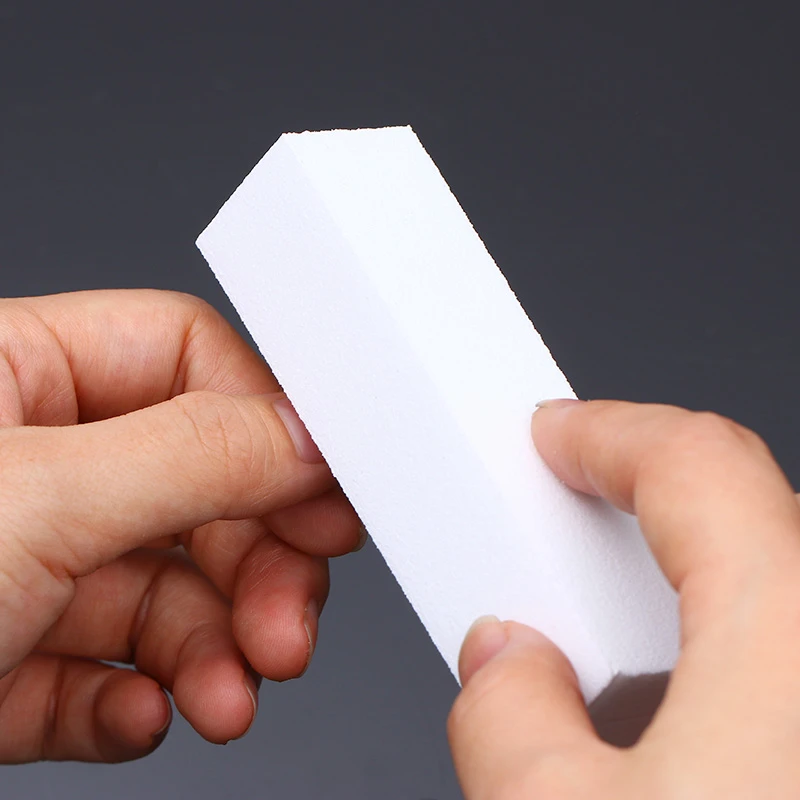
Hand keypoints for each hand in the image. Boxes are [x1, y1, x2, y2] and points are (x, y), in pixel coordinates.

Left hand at [0, 290, 362, 762]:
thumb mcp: (39, 499)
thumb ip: (195, 456)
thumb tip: (313, 437)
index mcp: (17, 372)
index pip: (185, 358)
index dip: (264, 422)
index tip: (326, 496)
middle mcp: (27, 460)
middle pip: (194, 490)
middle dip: (251, 569)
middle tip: (286, 627)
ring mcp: (17, 560)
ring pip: (160, 592)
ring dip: (208, 653)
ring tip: (226, 698)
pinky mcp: (2, 652)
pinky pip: (101, 671)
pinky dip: (133, 702)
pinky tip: (141, 718)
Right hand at [449, 399, 799, 798]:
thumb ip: (509, 723)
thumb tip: (505, 669)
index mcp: (795, 645)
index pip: (698, 463)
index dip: (607, 431)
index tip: (557, 434)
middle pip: (745, 529)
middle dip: (637, 529)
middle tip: (566, 554)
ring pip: (775, 608)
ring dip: (684, 621)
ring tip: (611, 685)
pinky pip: (788, 680)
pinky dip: (734, 683)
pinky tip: (683, 755)